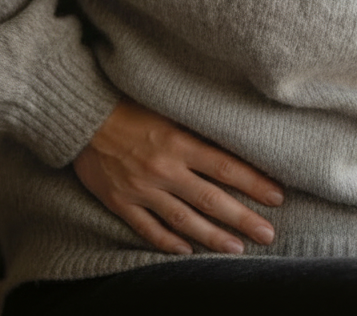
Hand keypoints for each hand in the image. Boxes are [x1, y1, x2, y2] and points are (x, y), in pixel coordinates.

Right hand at [73, 99, 283, 254]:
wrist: (80, 115)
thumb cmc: (128, 106)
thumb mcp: (168, 109)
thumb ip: (196, 128)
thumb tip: (234, 137)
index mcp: (178, 142)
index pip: (226, 167)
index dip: (254, 184)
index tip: (276, 197)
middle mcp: (163, 169)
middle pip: (211, 200)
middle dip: (243, 219)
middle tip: (267, 234)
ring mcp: (141, 189)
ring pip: (183, 220)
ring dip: (213, 237)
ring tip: (237, 248)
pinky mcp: (120, 201)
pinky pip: (147, 228)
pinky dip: (168, 242)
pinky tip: (187, 249)